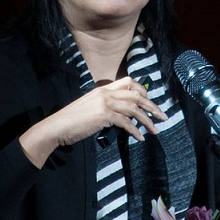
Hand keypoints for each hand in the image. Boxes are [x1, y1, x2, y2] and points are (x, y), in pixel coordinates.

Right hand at [18, 76, 167, 167]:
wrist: (56, 127)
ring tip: (156, 130)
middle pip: (136, 94)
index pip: (128, 82)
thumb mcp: (90, 108)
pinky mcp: (103, 115)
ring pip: (134, 108)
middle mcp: (105, 92)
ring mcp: (104, 102)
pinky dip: (136, 130)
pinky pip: (126, 122)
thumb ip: (105, 107)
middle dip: (152, 105)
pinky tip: (140, 137)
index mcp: (102, 89)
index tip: (150, 102)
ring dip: (147, 120)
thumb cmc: (72, 121)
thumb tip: (122, 115)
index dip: (142, 91)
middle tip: (162, 116)